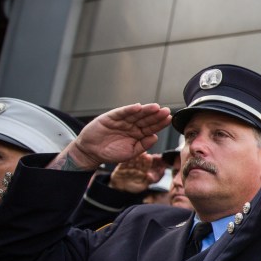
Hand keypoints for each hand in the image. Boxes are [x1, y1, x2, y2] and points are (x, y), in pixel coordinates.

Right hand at [52, 104, 172, 170]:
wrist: (91, 152)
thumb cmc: (112, 153)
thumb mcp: (130, 153)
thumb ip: (143, 145)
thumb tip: (155, 137)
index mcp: (138, 134)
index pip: (152, 127)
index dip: (160, 123)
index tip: (169, 119)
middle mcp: (132, 125)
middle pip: (146, 119)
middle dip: (156, 115)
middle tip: (166, 111)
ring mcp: (122, 120)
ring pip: (136, 114)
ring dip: (146, 110)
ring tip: (155, 107)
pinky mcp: (111, 117)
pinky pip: (122, 112)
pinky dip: (129, 109)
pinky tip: (138, 107)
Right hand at [109, 153, 165, 193]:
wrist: (120, 190)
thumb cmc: (132, 188)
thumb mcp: (141, 187)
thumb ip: (147, 182)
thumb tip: (150, 176)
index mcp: (142, 171)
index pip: (146, 165)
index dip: (147, 161)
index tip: (149, 157)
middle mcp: (136, 168)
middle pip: (139, 161)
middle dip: (141, 157)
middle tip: (142, 152)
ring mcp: (128, 167)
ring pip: (131, 161)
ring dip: (133, 157)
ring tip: (135, 153)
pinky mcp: (120, 168)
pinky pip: (122, 163)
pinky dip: (124, 160)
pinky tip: (126, 156)